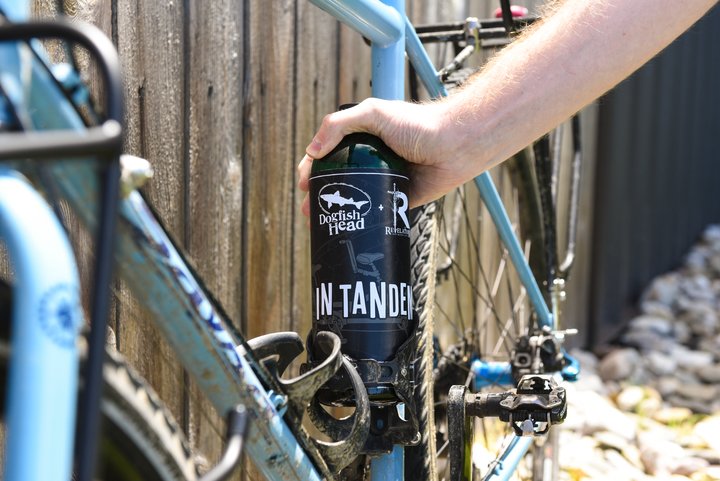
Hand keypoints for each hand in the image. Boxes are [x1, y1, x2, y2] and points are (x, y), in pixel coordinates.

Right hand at [297, 98, 476, 214]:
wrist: (454, 146)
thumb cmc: (417, 125)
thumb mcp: (373, 113)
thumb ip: (339, 125)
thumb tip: (312, 151)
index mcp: (361, 137)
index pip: (328, 153)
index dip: (311, 168)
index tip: (303, 184)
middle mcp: (370, 159)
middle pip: (337, 178)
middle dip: (318, 194)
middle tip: (308, 209)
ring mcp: (383, 180)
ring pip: (353, 198)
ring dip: (335, 212)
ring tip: (319, 224)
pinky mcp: (397, 199)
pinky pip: (375, 212)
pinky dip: (361, 221)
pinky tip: (347, 230)